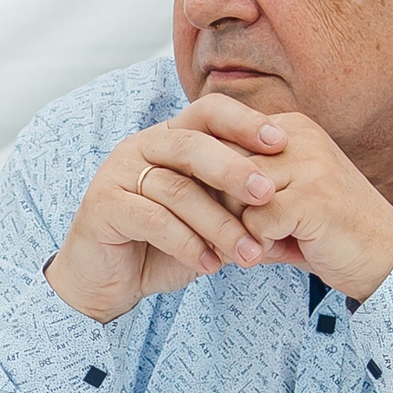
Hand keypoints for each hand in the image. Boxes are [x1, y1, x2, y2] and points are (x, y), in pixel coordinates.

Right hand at [44, 119, 284, 322]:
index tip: (282, 142)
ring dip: (218, 224)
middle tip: (266, 194)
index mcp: (168, 138)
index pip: (208, 112)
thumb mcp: (206, 218)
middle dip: (234, 169)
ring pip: (176, 190)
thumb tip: (290, 195)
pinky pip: (152, 219)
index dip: (245, 122)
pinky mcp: (103, 205)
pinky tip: (209, 265)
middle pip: (191, 144)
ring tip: (247, 254)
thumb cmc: (161, 245)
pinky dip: (186, 244)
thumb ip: (235, 202)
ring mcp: (117, 174)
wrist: (106, 280)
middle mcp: (141, 147)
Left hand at [178, 95, 392, 301]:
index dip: (207, 186)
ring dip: (236, 229)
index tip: (205, 214)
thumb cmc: (323, 232)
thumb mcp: (279, 200)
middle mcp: (297, 137)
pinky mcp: (313, 197)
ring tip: (260, 245)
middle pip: (219, 168)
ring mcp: (308, 164)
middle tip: (230, 237)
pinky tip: (278, 252)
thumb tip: (177, 189)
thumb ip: (236, 189)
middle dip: (216, 209)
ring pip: (232, 195)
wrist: (384, 258)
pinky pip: (254, 222)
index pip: (218, 144)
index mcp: (288, 129)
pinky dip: (257, 245)